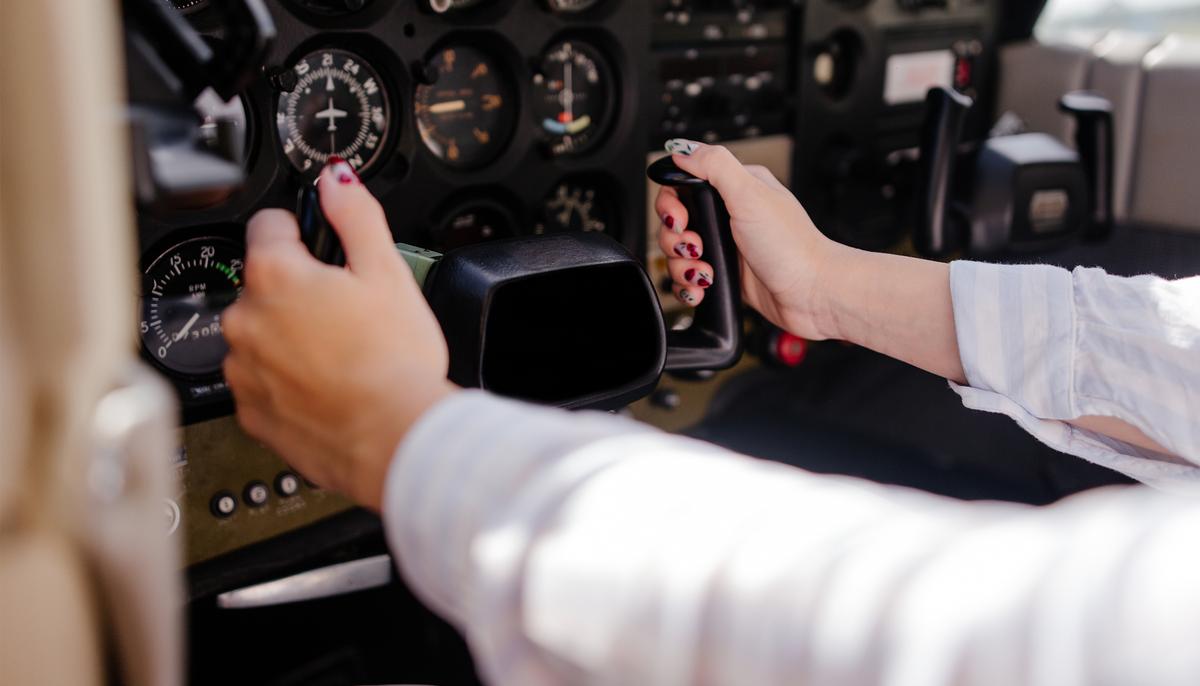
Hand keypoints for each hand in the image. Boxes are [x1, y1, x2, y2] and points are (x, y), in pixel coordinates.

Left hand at [222, 160, 454, 510]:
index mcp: (274, 275)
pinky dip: (288, 381)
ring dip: (291, 337)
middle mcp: (245, 320)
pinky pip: (263, 381)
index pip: (270, 223)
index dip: (306, 232)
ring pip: (262, 333)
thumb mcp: (388, 271)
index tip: (328, 253)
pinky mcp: (251, 412)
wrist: (392, 438)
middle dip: (301, 291)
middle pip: (266, 283)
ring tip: (342, 354)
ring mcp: (243, 370)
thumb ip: (355, 214)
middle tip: (348, 312)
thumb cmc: (393, 361)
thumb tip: (335, 179)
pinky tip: (329, 385)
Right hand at [655, 139, 847, 339]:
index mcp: (736, 188)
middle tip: (695, 247)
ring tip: (704, 272)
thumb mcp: (750, 195)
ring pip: (678, 252)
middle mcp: (729, 215)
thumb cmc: (792, 247)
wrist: (811, 295)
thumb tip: (682, 147)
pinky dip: (689, 285)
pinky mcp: (724, 273)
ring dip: (682, 266)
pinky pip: (690, 277)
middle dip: (675, 239)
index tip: (679, 219)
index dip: (671, 204)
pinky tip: (702, 287)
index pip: (683, 184)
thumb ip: (715, 165)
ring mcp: (725, 246)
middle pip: (674, 221)